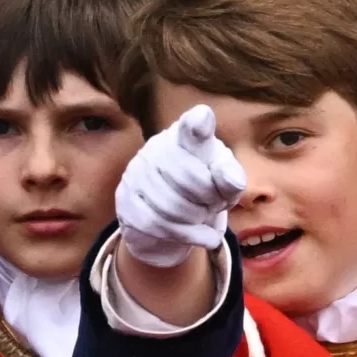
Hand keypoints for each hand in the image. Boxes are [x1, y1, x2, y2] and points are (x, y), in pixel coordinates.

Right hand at [116, 106, 245, 266]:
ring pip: (172, 205)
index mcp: (186, 136)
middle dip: (210, 200)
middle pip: (189, 178)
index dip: (197, 125)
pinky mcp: (125, 199)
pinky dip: (186, 235)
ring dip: (198, 220)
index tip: (202, 118)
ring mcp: (136, 172)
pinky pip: (155, 222)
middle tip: (215, 206)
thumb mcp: (224, 186)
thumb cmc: (202, 195)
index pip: (192, 128)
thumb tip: (231, 180)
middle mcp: (156, 147)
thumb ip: (230, 178)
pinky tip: (203, 237)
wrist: (168, 225)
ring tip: (205, 221)